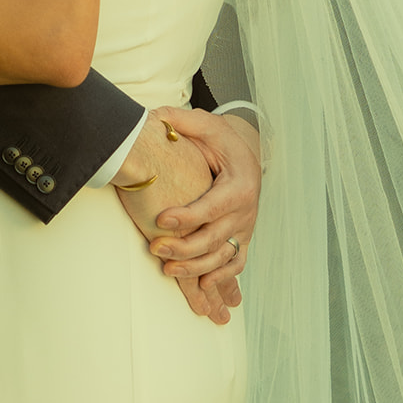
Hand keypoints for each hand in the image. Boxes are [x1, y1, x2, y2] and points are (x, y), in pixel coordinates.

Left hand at [148, 109, 260, 309]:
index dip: (188, 216)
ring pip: (223, 257)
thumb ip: (181, 122)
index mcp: (239, 184)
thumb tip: (154, 117)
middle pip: (215, 237)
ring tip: (167, 269)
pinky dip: (221, 278)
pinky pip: (235, 264)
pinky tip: (200, 285)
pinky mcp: (241, 239)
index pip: (212, 206)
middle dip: (185, 247)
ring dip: (196, 267)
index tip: (161, 219)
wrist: (248, 154)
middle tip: (155, 248)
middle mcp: (245, 211)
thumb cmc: (223, 141)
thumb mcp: (206, 125)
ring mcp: (245, 228)